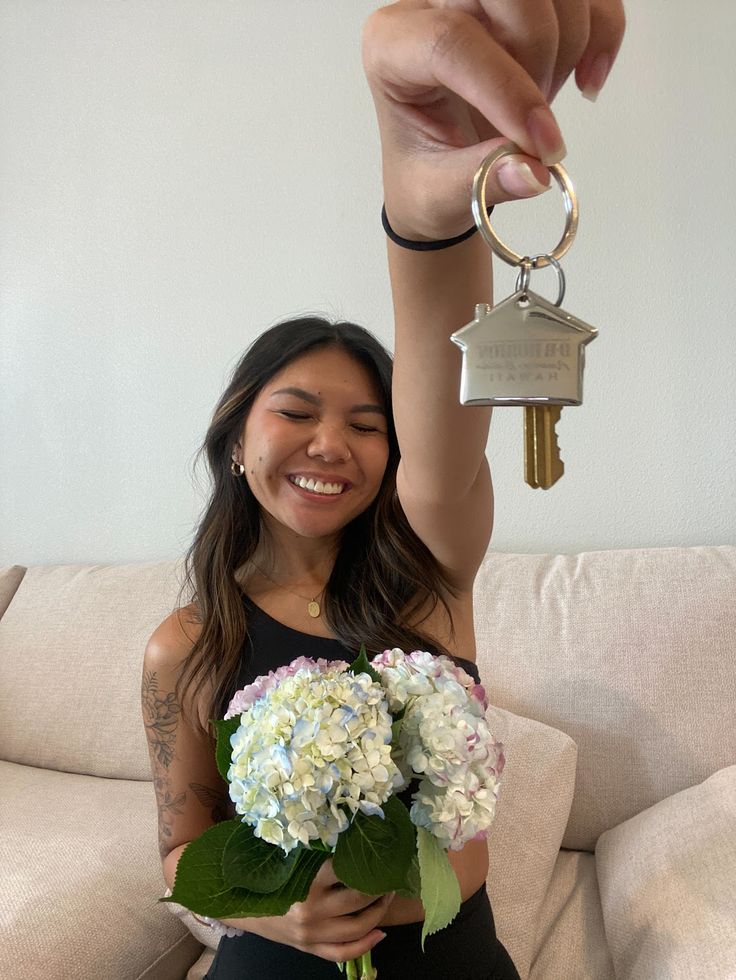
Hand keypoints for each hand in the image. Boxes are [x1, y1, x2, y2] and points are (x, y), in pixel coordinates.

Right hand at [242, 859, 393, 961]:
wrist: (241, 906)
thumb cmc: (267, 877)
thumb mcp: (289, 860)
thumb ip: (315, 852)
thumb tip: (349, 835)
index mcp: (305, 883)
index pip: (345, 870)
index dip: (366, 862)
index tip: (378, 853)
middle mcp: (310, 911)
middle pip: (358, 900)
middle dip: (380, 887)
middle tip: (389, 875)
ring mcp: (311, 934)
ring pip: (357, 927)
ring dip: (379, 912)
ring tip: (387, 896)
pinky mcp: (310, 949)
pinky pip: (343, 953)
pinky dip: (366, 945)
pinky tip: (380, 933)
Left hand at [362, 0, 624, 239]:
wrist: (438, 173)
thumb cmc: (425, 178)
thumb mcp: (440, 194)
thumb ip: (484, 181)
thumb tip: (534, 173)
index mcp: (393, 48)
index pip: (452, 41)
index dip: (506, 90)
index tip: (540, 145)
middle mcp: (432, 5)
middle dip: (540, 52)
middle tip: (536, 118)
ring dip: (569, 47)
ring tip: (545, 102)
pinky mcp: (527, 2)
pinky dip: (602, 33)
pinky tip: (586, 79)